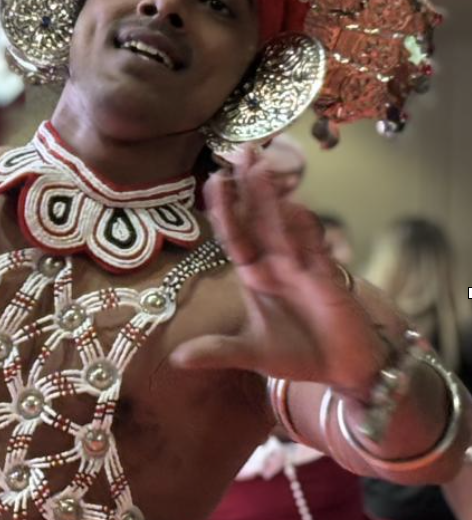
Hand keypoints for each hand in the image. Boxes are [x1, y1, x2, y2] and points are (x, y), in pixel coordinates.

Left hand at [171, 145, 385, 392]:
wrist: (344, 369)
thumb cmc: (298, 353)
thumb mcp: (251, 354)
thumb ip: (216, 351)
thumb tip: (175, 360)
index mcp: (256, 275)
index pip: (235, 236)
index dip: (224, 209)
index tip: (213, 180)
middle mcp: (277, 265)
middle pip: (259, 219)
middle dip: (250, 186)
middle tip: (240, 150)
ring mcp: (303, 269)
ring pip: (284, 226)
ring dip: (272, 198)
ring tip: (259, 167)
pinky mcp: (328, 280)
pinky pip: (314, 250)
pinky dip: (304, 231)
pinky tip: (293, 208)